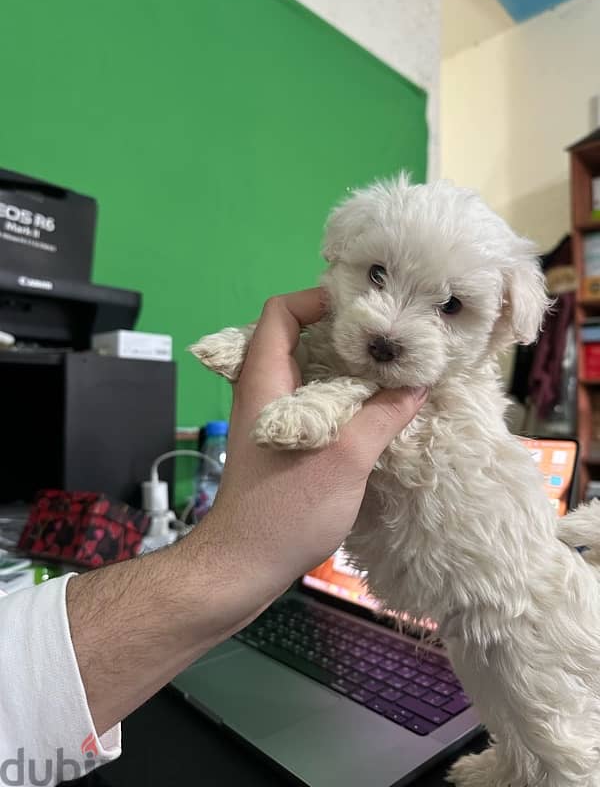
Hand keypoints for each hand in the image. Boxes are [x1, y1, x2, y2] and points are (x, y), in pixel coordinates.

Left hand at [201, 288, 426, 602]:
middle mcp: (262, 391)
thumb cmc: (287, 508)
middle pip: (296, 337)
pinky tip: (374, 408)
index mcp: (265, 381)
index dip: (318, 299)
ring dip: (345, 367)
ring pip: (307, 372)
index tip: (364, 310)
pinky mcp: (281, 441)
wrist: (244, 564)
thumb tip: (418, 385)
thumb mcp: (346, 459)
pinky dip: (340, 395)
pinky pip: (311, 400)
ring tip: (389, 369)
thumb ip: (383, 415)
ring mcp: (270, 417)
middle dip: (342, 333)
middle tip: (387, 340)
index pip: (279, 312)